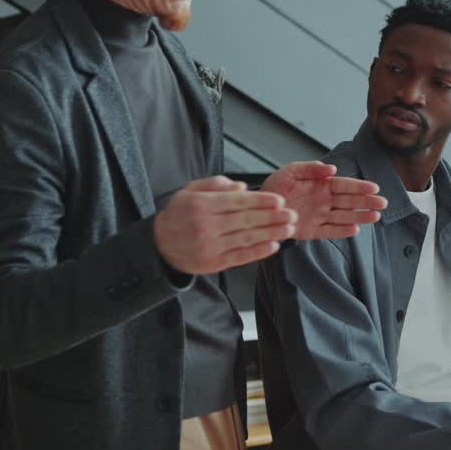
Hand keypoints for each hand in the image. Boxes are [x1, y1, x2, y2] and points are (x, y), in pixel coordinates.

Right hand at [154, 176, 296, 273]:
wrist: (158, 245)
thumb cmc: (178, 215)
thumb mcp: (190, 191)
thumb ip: (216, 185)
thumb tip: (242, 187)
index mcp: (201, 205)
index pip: (237, 202)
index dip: (261, 201)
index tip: (278, 200)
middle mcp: (205, 226)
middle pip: (246, 220)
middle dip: (272, 217)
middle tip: (292, 214)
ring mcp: (210, 247)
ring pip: (246, 239)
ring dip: (271, 234)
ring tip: (289, 229)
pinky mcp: (213, 263)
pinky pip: (240, 257)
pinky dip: (258, 252)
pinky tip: (274, 246)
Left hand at [261, 162, 386, 239]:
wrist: (260, 207)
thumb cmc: (275, 187)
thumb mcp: (290, 171)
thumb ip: (311, 169)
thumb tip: (331, 168)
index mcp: (321, 185)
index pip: (344, 185)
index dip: (359, 186)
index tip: (374, 187)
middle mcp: (323, 201)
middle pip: (349, 201)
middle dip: (366, 202)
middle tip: (382, 203)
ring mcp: (319, 216)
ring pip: (344, 217)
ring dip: (360, 216)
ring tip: (375, 217)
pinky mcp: (311, 231)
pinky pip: (329, 231)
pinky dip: (341, 231)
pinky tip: (355, 230)